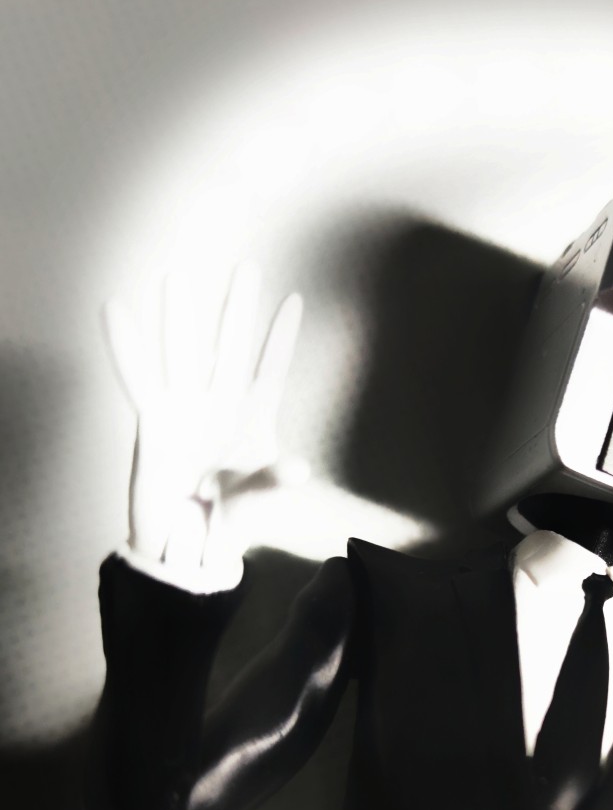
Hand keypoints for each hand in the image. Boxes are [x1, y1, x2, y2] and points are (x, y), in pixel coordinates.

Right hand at [104, 264, 302, 586]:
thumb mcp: (255, 498)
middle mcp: (220, 407)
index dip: (281, 338)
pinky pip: (139, 378)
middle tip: (246, 267)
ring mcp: (186, 410)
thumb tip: (298, 469)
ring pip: (184, 354)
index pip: (270, 371)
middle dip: (238, 309)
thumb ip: (272, 480)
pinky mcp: (154, 420)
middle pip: (230, 349)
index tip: (294, 301)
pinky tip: (116, 312)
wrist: (189, 542)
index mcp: (253, 421)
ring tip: (175, 276)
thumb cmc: (229, 517)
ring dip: (181, 318)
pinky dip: (127, 347)